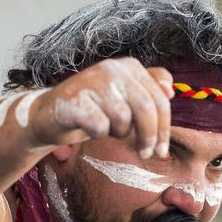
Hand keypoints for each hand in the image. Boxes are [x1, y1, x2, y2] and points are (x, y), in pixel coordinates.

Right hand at [28, 57, 173, 158]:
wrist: (50, 114)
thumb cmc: (93, 108)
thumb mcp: (125, 98)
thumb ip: (150, 88)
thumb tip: (171, 90)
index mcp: (129, 66)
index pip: (159, 99)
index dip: (164, 128)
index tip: (161, 150)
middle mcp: (112, 68)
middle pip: (146, 108)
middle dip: (149, 137)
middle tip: (145, 154)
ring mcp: (92, 82)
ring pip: (123, 119)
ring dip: (118, 133)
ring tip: (108, 130)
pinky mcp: (75, 99)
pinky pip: (100, 126)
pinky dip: (98, 134)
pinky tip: (91, 129)